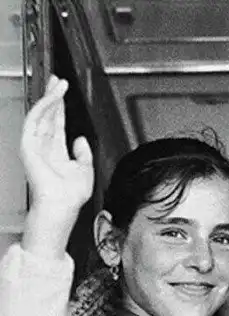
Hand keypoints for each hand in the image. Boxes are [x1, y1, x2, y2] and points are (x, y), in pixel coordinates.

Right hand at [21, 75, 93, 212]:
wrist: (63, 205)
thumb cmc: (71, 195)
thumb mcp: (85, 169)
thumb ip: (83, 153)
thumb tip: (80, 140)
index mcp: (56, 152)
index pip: (57, 123)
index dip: (61, 107)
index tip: (63, 93)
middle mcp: (44, 147)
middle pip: (47, 115)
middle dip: (53, 97)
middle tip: (57, 81)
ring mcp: (34, 145)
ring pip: (41, 114)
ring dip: (50, 98)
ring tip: (58, 84)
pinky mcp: (28, 145)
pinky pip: (35, 120)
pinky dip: (44, 107)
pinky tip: (53, 98)